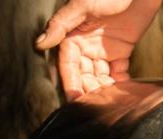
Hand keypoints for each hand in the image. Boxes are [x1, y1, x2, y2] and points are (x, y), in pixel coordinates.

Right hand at [36, 0, 161, 99]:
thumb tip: (39, 42)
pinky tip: (123, 91)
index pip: (68, 65)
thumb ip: (61, 25)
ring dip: (104, 88)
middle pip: (84, 74)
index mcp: (73, 36)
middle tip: (96, 103)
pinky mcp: (122, 50)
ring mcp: (104, 48)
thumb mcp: (82, 5)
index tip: (76, 99)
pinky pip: (118, 71)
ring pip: (100, 75)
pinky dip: (120, 82)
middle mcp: (86, 44)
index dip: (71, 82)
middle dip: (89, 89)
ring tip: (109, 100)